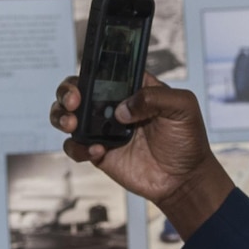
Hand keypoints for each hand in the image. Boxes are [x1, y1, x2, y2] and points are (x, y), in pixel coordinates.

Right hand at [49, 73, 233, 239]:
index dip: (91, 69)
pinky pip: (75, 147)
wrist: (184, 179)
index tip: (87, 77)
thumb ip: (155, 98)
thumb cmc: (188, 140)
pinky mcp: (98, 153)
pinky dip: (78, 148)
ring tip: (71, 124)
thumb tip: (122, 109)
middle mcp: (113, 105)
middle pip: (77, 89)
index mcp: (132, 88)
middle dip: (67, 91)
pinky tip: (97, 151)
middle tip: (74, 101)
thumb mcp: (183, 108)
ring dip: (60, 116)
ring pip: (68, 116)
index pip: (104, 70)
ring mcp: (103, 130)